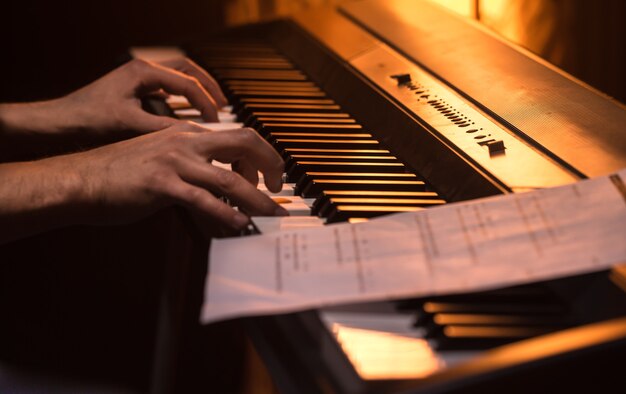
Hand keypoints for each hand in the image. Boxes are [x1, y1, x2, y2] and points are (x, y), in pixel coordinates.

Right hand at [0, 122, 287, 243]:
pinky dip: (226, 214)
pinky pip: (203, 200)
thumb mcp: (160, 157)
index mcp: (186, 133)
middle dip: (270, 166)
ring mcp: (174, 162)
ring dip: (256, 199)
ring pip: (229, 179)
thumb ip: (192, 165)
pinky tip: (238, 224)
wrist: (81, 179)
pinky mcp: (162, 185)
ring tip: (271, 214)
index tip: (265, 178)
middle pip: (244, 144)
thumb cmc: (119, 173)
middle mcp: (185, 142)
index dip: (260, 156)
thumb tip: (219, 182)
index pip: (239, 135)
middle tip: (279, 190)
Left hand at [65, 58, 227, 134]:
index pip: (188, 83)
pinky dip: (183, 94)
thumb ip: (165, 128)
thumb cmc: (89, 121)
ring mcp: (137, 76)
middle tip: (224, 104)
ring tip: (212, 105)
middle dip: (208, 86)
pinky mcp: (133, 86)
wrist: (59, 122)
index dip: (207, 102)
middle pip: (187, 69)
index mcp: (143, 72)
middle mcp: (142, 68)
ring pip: (178, 74)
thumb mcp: (131, 126)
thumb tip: (197, 135)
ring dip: (197, 88)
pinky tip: (189, 110)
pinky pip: (167, 84)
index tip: (218, 120)